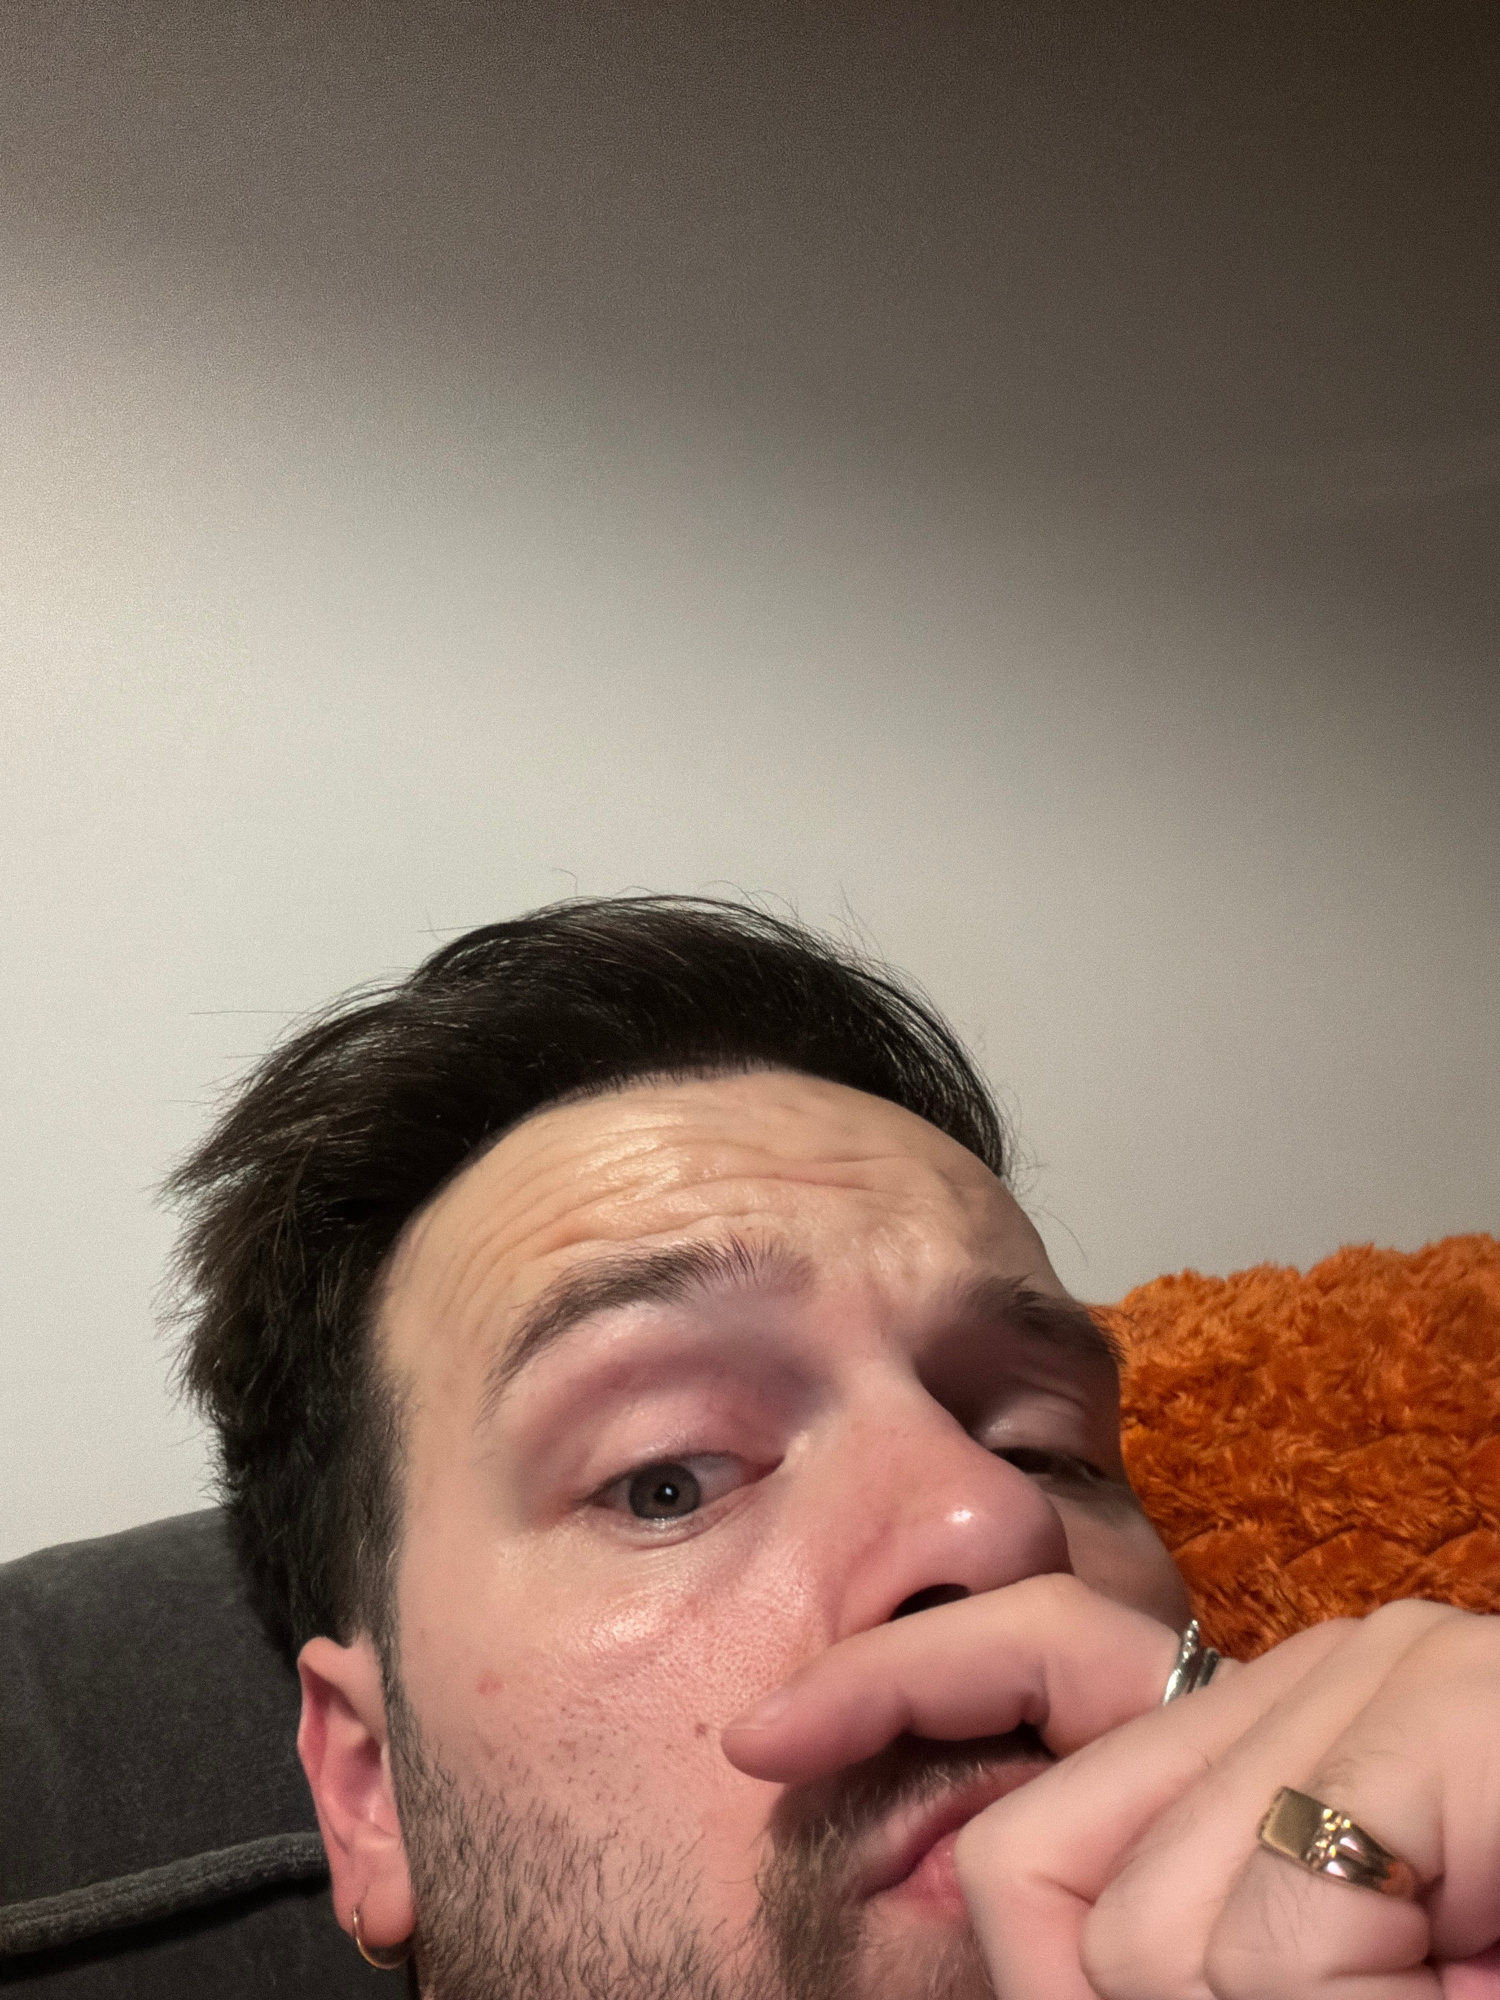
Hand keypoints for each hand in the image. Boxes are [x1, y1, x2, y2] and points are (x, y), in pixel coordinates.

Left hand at [721, 1574, 1499, 1997]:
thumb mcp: (1334, 1948)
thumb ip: (1199, 1931)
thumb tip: (1015, 1942)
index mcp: (1281, 1720)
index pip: (1024, 1682)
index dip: (889, 1708)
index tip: (768, 1750)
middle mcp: (1322, 1674)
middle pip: (1059, 1871)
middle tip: (1346, 1993)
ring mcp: (1389, 1692)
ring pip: (1155, 1944)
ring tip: (1430, 1980)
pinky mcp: (1453, 1735)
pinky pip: (1274, 1960)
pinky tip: (1459, 1988)